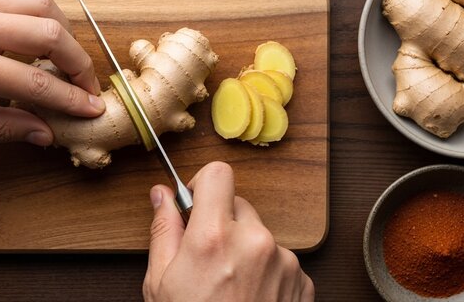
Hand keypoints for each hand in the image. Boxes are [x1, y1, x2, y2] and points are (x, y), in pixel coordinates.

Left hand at [0, 0, 103, 144]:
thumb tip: (43, 133)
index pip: (36, 82)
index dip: (71, 99)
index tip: (91, 109)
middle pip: (50, 35)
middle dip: (79, 63)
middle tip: (85, 84)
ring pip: (40, 1)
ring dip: (63, 29)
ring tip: (64, 54)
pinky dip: (36, 1)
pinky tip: (37, 22)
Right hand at [144, 162, 313, 301]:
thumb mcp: (160, 283)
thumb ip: (163, 230)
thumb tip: (161, 195)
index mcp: (213, 237)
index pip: (218, 174)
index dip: (203, 185)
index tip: (197, 203)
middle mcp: (254, 242)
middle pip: (239, 204)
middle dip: (222, 222)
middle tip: (208, 257)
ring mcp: (284, 261)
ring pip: (259, 233)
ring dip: (245, 248)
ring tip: (231, 286)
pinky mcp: (303, 280)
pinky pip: (280, 257)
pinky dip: (266, 270)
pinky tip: (250, 297)